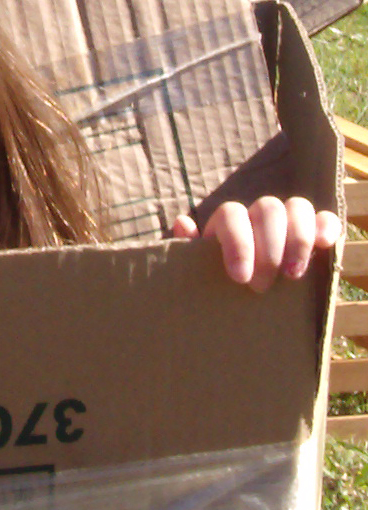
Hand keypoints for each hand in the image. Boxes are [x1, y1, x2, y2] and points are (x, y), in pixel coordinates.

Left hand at [171, 196, 342, 291]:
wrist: (240, 302)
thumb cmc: (215, 284)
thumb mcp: (197, 272)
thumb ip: (188, 251)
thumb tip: (183, 223)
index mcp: (228, 221)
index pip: (232, 214)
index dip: (237, 244)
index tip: (239, 278)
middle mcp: (257, 215)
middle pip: (267, 209)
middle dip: (267, 250)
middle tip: (260, 287)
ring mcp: (287, 220)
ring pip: (297, 207)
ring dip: (298, 240)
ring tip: (292, 276)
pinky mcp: (314, 231)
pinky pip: (325, 218)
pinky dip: (326, 227)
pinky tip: (324, 245)